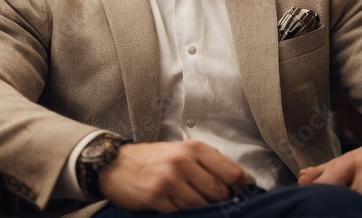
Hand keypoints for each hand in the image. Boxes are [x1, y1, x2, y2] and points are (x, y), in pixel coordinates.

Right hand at [98, 140, 252, 211]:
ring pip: (202, 205)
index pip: (231, 171)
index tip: (245, 193)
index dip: (242, 186)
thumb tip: (236, 181)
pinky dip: (184, 213)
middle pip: (219, 192)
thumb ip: (207, 163)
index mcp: (194, 149)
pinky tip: (178, 206)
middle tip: (216, 202)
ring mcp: (170, 182)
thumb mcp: (181, 150)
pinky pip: (181, 213)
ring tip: (195, 203)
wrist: (116, 164)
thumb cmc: (154, 159)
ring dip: (203, 209)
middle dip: (221, 201)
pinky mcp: (157, 199)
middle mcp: (183, 163)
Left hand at [298, 137, 361, 215]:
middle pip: (352, 204)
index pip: (328, 187)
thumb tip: (301, 180)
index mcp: (349, 167)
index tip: (319, 206)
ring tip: (359, 210)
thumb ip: (323, 172)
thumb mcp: (346, 160)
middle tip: (343, 209)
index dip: (322, 199)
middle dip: (346, 209)